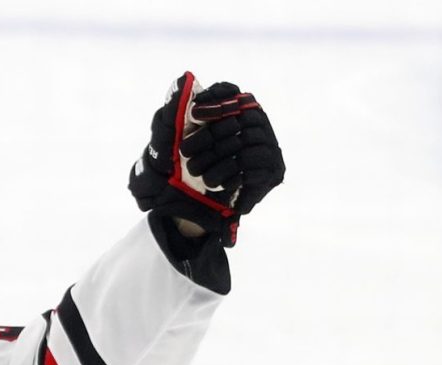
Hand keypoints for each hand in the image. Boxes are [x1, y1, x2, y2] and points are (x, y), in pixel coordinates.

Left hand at [128, 72, 284, 246]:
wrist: (184, 207)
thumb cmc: (175, 167)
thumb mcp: (167, 139)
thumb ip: (173, 110)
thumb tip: (182, 79)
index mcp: (231, 108)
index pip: (229, 91)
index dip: (214, 100)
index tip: (194, 114)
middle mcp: (255, 122)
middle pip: (238, 118)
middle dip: (208, 136)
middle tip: (184, 153)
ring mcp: (268, 145)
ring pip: (245, 141)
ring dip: (215, 158)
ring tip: (196, 174)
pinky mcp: (273, 170)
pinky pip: (254, 165)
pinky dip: (229, 174)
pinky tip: (213, 184)